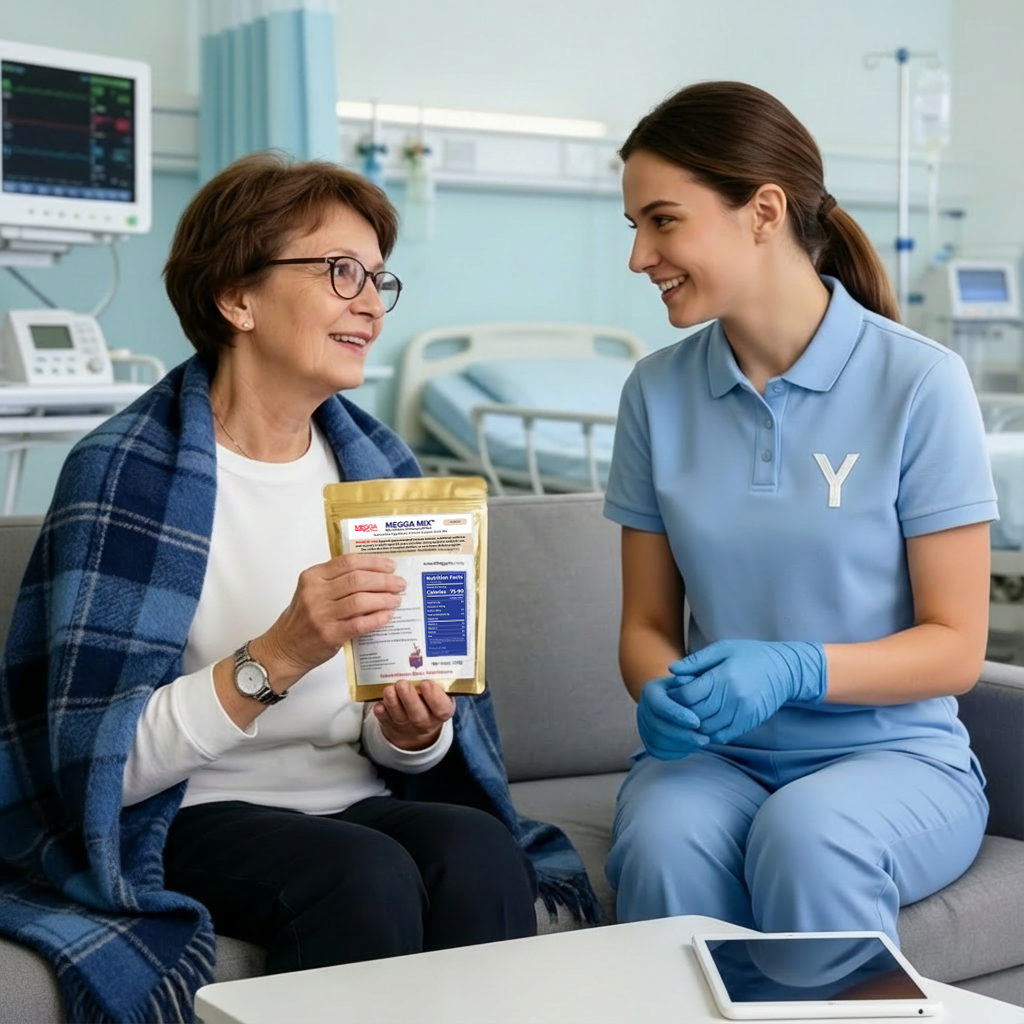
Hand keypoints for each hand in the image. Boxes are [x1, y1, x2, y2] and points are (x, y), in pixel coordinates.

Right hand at [256, 554, 406, 687]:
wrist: (285, 647)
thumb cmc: (303, 618)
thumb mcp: (313, 591)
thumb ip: (336, 580)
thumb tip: (376, 574)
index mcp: (313, 577)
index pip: (348, 562)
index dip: (373, 562)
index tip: (390, 566)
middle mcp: (315, 593)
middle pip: (357, 580)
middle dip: (384, 580)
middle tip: (399, 584)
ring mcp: (321, 614)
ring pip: (361, 601)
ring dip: (384, 599)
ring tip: (396, 599)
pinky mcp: (329, 634)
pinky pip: (360, 623)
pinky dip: (377, 618)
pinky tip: (387, 615)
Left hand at [374, 679, 454, 750]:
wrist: (416, 726)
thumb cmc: (429, 701)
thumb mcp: (440, 693)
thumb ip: (436, 680)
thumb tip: (427, 658)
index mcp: (442, 711)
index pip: (442, 707)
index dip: (434, 696)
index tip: (426, 683)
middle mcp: (426, 720)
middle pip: (419, 715)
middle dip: (409, 698)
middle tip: (402, 683)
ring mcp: (408, 725)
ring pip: (400, 717)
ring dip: (393, 703)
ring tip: (388, 689)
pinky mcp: (391, 726)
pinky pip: (386, 721)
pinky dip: (382, 713)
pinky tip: (379, 704)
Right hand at [636, 676, 709, 759]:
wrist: (674, 697)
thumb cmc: (686, 687)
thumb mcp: (688, 678)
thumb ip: (688, 678)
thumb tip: (685, 681)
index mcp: (650, 691)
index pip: (660, 705)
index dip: (677, 715)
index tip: (697, 722)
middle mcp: (642, 709)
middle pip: (658, 727)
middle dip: (683, 735)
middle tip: (705, 739)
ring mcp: (643, 727)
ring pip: (658, 742)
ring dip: (682, 745)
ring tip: (701, 743)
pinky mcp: (647, 741)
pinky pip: (659, 752)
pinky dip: (676, 752)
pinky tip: (692, 747)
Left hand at [668, 640, 826, 744]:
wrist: (784, 670)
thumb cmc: (751, 655)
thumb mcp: (723, 649)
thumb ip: (696, 661)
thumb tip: (672, 670)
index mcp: (723, 677)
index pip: (688, 695)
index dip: (676, 696)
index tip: (674, 692)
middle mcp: (733, 698)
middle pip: (695, 714)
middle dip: (683, 712)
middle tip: (678, 706)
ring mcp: (742, 713)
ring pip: (707, 728)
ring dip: (695, 725)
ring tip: (691, 715)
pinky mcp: (749, 723)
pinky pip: (723, 735)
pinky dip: (711, 732)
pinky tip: (707, 722)